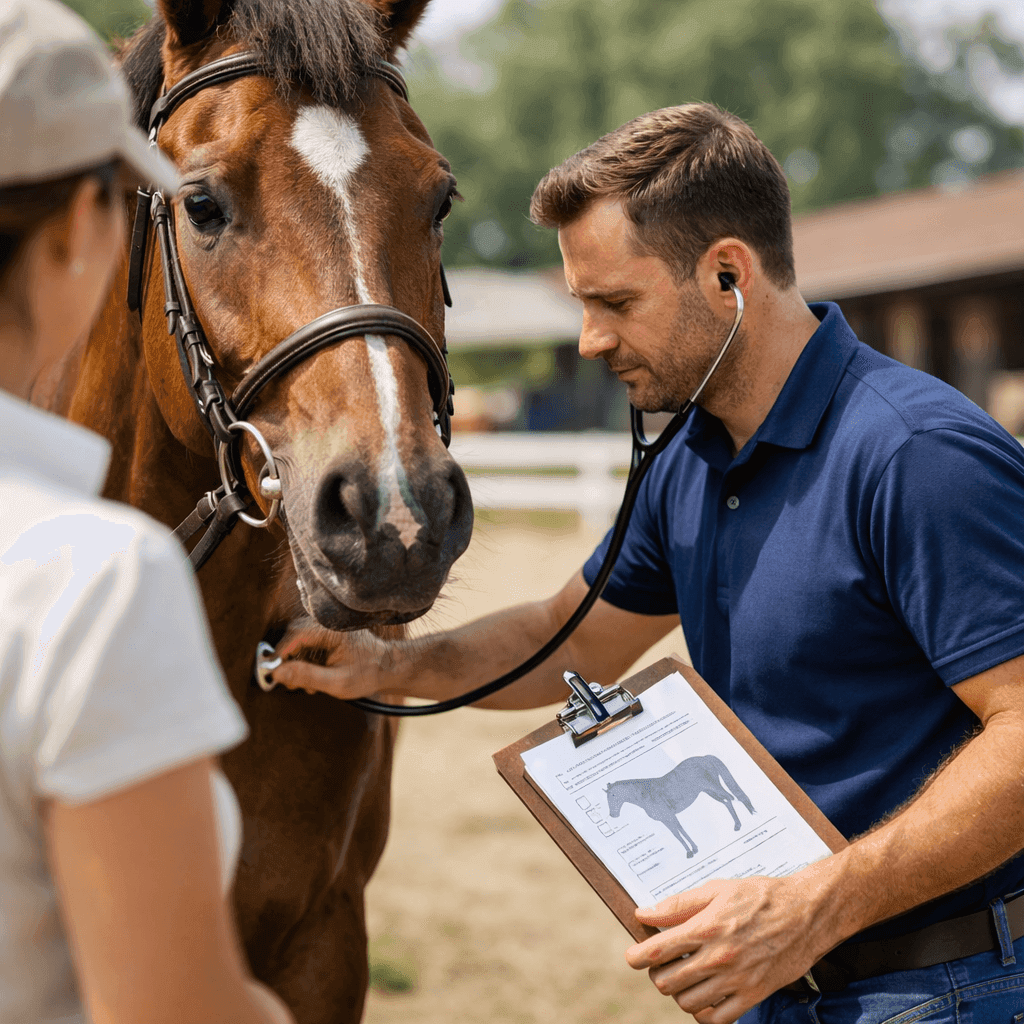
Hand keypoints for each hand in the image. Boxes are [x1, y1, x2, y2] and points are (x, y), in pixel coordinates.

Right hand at [270, 626, 392, 698]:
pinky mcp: (326, 637)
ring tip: (305, 685)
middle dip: (287, 659)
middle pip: (293, 635)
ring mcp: (327, 630)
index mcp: (332, 630)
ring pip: (297, 642)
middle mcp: (328, 625)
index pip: (296, 633)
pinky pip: (305, 646)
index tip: (271, 671)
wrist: (388, 668)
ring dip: (295, 663)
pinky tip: (311, 680)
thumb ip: (307, 676)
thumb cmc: (368, 674)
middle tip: (290, 682)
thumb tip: (277, 672)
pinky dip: (303, 662)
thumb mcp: (337, 682)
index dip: (280, 652)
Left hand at [625, 876, 830, 1022]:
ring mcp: (736, 980)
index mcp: (706, 927)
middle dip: (657, 974)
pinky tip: (703, 996)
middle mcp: (718, 957)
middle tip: (662, 964)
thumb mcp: (716, 889)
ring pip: (688, 1002)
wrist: (806, 913)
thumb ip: (678, 905)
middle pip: (668, 981)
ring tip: (683, 977)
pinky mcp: (753, 996)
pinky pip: (717, 1019)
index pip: (659, 950)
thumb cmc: (760, 896)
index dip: (638, 957)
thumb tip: (644, 914)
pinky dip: (703, 1013)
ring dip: (678, 992)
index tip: (632, 957)